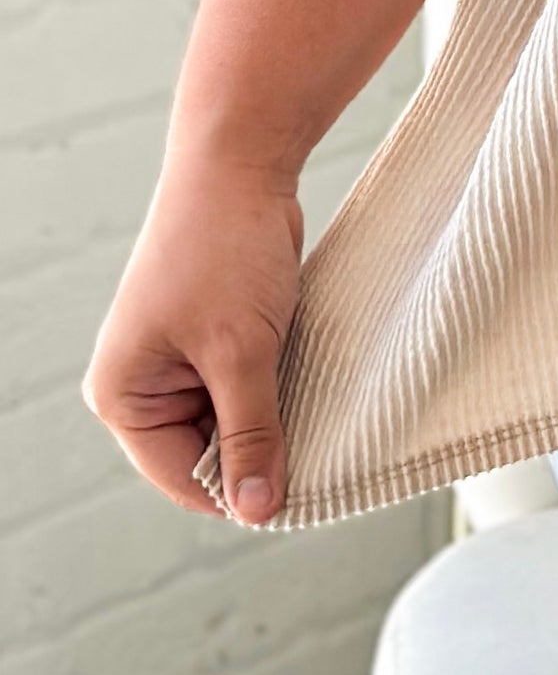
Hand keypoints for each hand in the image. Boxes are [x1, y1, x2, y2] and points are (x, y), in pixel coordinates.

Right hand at [84, 158, 302, 524]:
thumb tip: (259, 510)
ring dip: (274, 415)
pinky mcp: (213, 338)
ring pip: (233, 421)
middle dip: (259, 450)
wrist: (240, 163)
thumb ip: (251, 435)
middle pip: (207, 455)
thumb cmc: (225, 251)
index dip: (241, 493)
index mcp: (123, 395)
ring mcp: (177, 361)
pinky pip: (247, 387)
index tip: (301, 493)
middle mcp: (142, 385)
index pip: (183, 479)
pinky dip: (278, 386)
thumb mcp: (241, 352)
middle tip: (317, 441)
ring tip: (312, 398)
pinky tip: (309, 376)